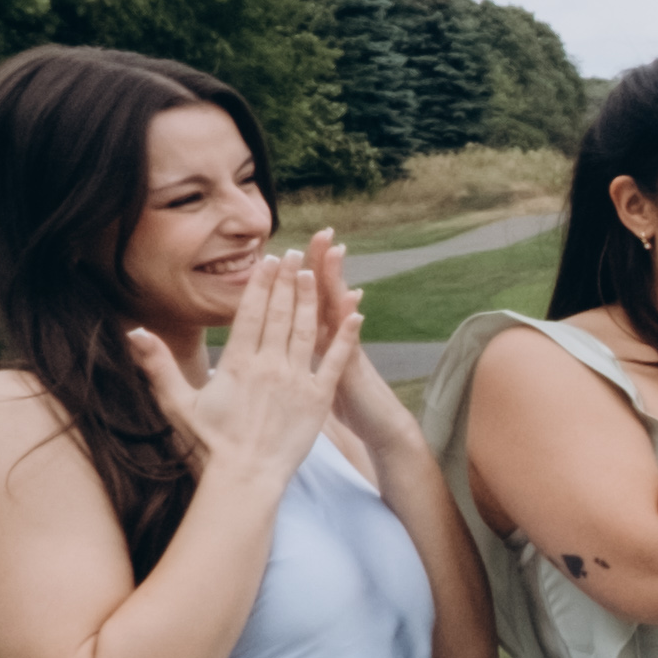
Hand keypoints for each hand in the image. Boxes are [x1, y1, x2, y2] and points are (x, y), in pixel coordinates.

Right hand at [145, 243, 347, 477]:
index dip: (261, 284)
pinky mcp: (319, 398)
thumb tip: (134, 332)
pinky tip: (356, 313)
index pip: (251, 313)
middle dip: (287, 281)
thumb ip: (158, 365)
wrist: (246, 476)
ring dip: (311, 299)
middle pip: (280, 314)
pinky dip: (347, 336)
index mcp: (238, 363)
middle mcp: (269, 366)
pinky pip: (335, 360)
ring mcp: (296, 381)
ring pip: (306, 330)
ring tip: (314, 273)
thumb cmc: (209, 443)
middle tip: (294, 254)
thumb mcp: (177, 402)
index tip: (268, 260)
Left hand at [297, 235, 430, 452]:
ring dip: (336, 279)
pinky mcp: (350, 369)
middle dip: (322, 262)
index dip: (297, 274)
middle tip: (324, 231)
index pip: (303, 299)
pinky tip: (353, 300)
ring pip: (337, 309)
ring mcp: (344, 350)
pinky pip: (349, 340)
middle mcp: (331, 339)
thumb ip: (303, 356)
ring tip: (336, 251)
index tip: (291, 245)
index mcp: (314, 340)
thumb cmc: (346, 405)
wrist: (377, 426)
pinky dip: (350, 320)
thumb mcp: (316, 378)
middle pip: (323, 294)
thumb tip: (280, 342)